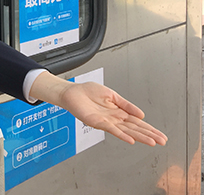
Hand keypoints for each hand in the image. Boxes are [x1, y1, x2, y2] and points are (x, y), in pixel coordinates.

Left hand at [30, 72, 167, 145]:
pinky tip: (131, 139)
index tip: (161, 135)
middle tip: (162, 141)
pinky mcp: (96, 122)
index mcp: (118, 111)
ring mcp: (106, 121)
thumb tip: (141, 114)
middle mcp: (113, 118)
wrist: (72, 91)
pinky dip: (121, 134)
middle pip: (134, 128)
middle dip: (148, 135)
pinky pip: (111, 129)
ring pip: (126, 131)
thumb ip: (126, 105)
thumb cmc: (88, 92)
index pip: (136, 122)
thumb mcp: (112, 95)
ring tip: (152, 142)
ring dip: (139, 137)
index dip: (149, 128)